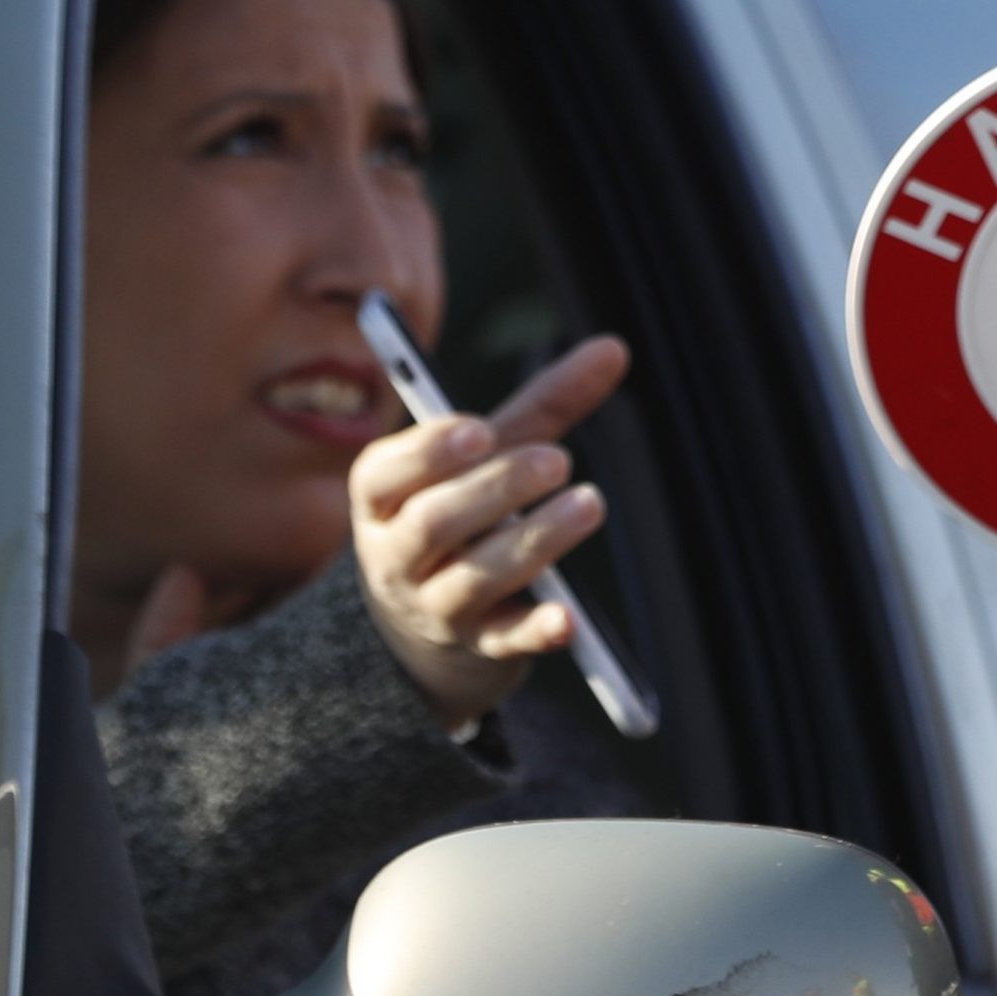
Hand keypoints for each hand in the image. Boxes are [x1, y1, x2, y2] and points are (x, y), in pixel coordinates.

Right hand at [349, 336, 629, 730]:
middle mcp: (398, 554)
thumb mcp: (487, 461)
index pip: (382, 475)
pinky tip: (570, 618)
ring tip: (590, 502)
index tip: (480, 429)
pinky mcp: (478, 648)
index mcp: (384, 499)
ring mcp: (434, 606)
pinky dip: (537, 630)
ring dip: (534, 540)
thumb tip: (614, 347)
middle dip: (497, 487)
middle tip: (558, 459)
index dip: (426, 452)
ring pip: (473, 578)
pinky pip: (505, 641)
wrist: (420, 636)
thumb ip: (544, 405)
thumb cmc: (463, 518)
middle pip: (434, 521)